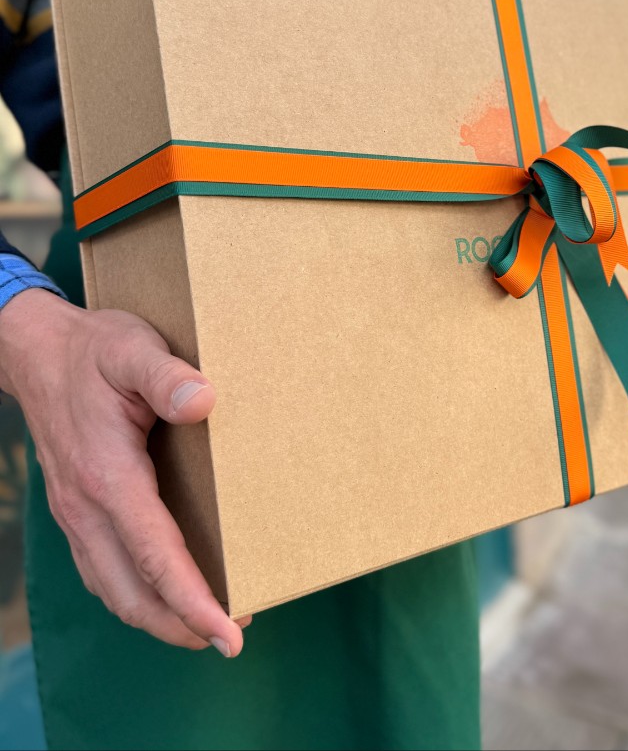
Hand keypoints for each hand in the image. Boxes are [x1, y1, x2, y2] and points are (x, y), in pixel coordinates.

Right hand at [0, 288, 249, 653]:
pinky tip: (163, 591)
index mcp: (106, 475)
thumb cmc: (93, 351)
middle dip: (180, 625)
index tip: (228, 633)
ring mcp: (76, 514)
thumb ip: (168, 377)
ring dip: (159, 616)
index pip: (154, 555)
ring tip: (206, 623)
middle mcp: (86, 507)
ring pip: (115, 590)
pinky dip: (136, 594)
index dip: (193, 600)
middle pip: (132, 592)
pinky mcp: (76, 511)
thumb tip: (205, 402)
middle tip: (231, 637)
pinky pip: (103, 571)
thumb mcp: (133, 350)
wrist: (35, 351)